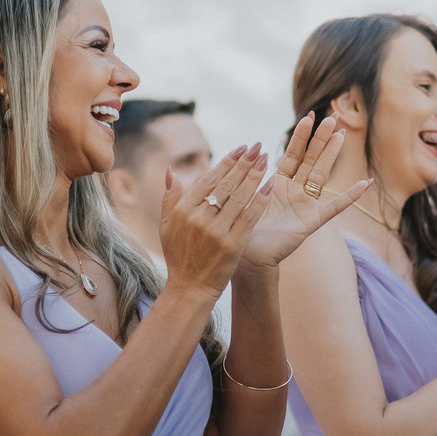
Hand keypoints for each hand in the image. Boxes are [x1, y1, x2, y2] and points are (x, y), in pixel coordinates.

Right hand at [158, 143, 269, 297]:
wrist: (190, 289)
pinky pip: (250, 217)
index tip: (241, 148)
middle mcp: (199, 218)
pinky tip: (270, 185)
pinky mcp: (233, 244)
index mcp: (183, 210)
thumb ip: (169, 198)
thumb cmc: (179, 256)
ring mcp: (216, 231)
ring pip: (240, 197)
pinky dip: (260, 200)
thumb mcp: (166, 226)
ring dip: (255, 176)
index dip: (227, 162)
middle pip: (226, 184)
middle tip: (258, 147)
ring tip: (266, 160)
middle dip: (244, 163)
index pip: (209, 179)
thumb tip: (171, 171)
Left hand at [237, 114, 370, 271]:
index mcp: (278, 184)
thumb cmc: (241, 229)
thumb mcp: (243, 196)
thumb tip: (250, 151)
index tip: (308, 116)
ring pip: (321, 175)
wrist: (246, 258)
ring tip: (342, 134)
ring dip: (331, 155)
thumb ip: (249, 176)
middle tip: (332, 117)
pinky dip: (349, 197)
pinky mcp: (311, 222)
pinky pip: (333, 208)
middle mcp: (294, 192)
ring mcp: (305, 206)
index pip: (293, 154)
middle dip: (321, 138)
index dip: (300, 136)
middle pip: (311, 159)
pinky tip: (365, 183)